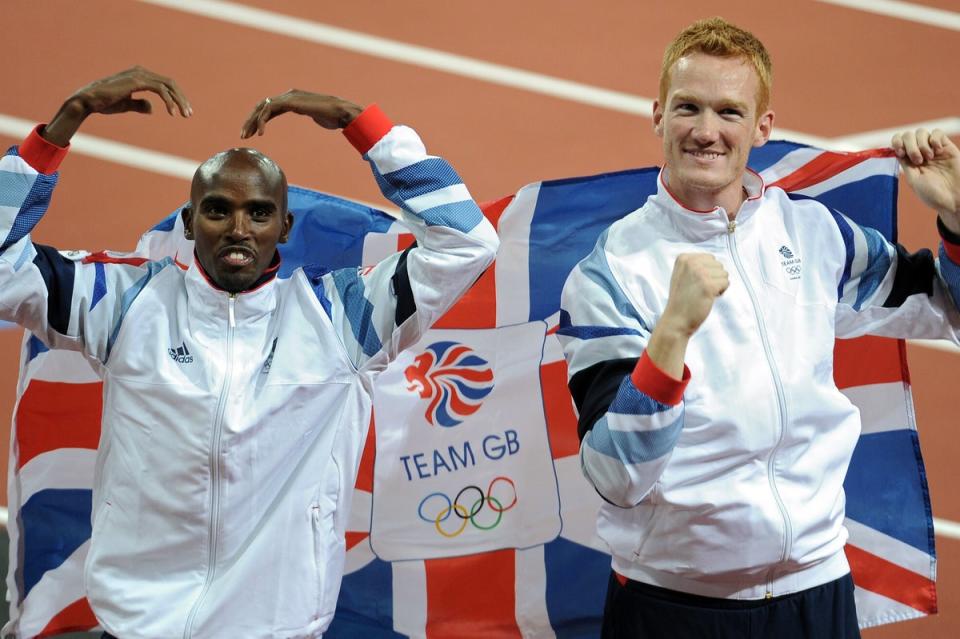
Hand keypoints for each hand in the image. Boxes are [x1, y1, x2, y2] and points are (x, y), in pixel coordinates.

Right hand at [43, 66, 191, 146]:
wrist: (89, 101)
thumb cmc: (105, 103)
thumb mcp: (126, 105)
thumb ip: (139, 104)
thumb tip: (152, 109)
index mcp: (140, 76)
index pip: (165, 84)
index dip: (177, 97)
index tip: (184, 111)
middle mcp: (141, 72)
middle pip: (170, 84)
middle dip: (182, 99)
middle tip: (189, 114)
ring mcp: (139, 75)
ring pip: (168, 86)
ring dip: (179, 101)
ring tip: (184, 115)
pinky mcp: (137, 81)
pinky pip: (160, 90)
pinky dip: (169, 101)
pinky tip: (172, 113)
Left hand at [240, 90, 362, 137]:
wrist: (341, 112)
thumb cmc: (334, 117)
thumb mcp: (319, 117)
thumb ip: (313, 115)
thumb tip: (319, 119)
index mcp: (293, 99)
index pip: (269, 108)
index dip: (259, 120)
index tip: (253, 134)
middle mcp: (289, 95)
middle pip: (262, 106)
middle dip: (250, 120)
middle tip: (243, 135)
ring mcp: (288, 96)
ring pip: (262, 107)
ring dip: (252, 122)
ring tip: (246, 136)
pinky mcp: (289, 101)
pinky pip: (269, 110)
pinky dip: (262, 121)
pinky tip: (260, 133)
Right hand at [645, 254, 727, 379]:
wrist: (676, 319)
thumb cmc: (682, 300)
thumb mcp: (683, 275)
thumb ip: (696, 265)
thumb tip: (716, 262)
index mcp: (683, 258)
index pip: (709, 258)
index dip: (707, 272)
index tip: (695, 283)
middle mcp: (691, 262)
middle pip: (718, 264)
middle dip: (714, 278)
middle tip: (699, 290)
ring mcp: (699, 273)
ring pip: (724, 274)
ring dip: (717, 285)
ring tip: (703, 294)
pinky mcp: (708, 285)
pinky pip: (726, 283)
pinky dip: (720, 292)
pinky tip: (708, 298)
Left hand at [891, 128, 959, 232]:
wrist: (954, 198)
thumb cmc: (933, 194)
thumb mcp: (914, 180)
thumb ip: (905, 164)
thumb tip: (896, 150)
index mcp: (909, 162)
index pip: (898, 143)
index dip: (897, 142)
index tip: (901, 152)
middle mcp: (920, 154)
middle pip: (908, 135)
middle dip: (910, 145)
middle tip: (918, 161)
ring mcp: (933, 150)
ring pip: (921, 132)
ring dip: (921, 144)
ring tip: (929, 158)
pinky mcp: (947, 147)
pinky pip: (937, 133)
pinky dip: (934, 139)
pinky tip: (937, 151)